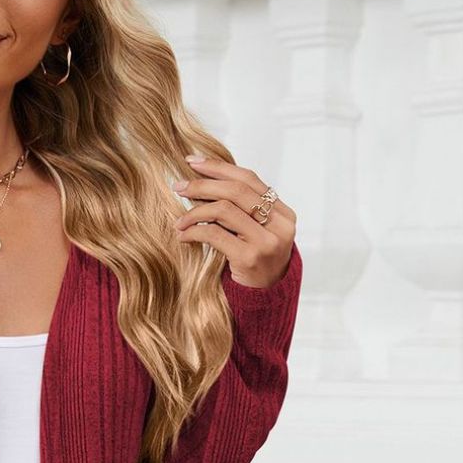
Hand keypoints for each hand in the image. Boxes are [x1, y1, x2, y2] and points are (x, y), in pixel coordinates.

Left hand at [172, 154, 296, 288]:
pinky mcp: (249, 258)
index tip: (192, 161)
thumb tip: (202, 179)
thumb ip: (242, 209)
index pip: (249, 179)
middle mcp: (280, 225)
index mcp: (284, 213)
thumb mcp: (256, 232)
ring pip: (224, 209)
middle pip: (235, 190)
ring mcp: (267, 242)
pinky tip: (182, 235)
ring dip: (195, 211)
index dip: (219, 167)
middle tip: (179, 186)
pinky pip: (214, 234)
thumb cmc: (254, 263)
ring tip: (179, 220)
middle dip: (202, 184)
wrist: (265, 300)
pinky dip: (194, 231)